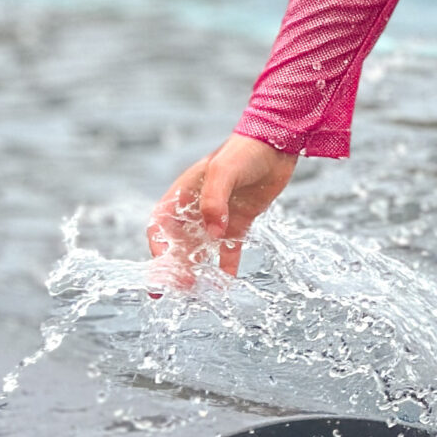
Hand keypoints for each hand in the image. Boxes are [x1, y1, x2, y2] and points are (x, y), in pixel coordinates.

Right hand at [146, 135, 296, 286]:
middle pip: (178, 243)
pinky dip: (226, 266)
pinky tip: (226, 285)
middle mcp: (196, 208)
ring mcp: (218, 216)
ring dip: (196, 270)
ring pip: (201, 250)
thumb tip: (213, 234)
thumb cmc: (244, 151)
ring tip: (195, 292)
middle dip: (174, 266)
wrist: (278, 144)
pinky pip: (229, 249)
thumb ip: (214, 202)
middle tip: (177, 289)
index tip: (164, 267)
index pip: (160, 226)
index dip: (159, 247)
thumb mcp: (223, 172)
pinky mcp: (240, 222)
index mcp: (183, 194)